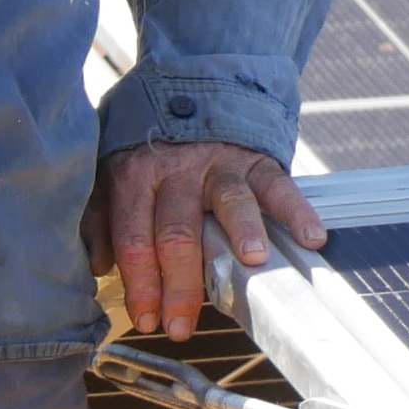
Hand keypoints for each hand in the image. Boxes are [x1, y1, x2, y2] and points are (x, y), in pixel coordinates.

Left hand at [89, 140, 322, 341]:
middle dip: (180, 286)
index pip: (134, 238)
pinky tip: (311, 237)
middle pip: (178, 234)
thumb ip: (100, 216)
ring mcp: (220, 164)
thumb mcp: (109, 167)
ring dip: (243, 232)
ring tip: (252, 263)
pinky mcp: (256, 159)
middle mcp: (177, 171)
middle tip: (181, 327)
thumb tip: (97, 267)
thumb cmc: (148, 141)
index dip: (140, 283)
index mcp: (135, 176)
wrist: (190, 82)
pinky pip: (279, 186)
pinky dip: (297, 212)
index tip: (147, 320)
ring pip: (230, 203)